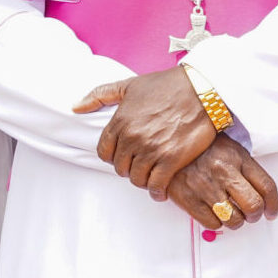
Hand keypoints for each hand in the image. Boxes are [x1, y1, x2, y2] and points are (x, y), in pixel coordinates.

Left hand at [74, 67, 216, 196]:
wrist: (202, 90)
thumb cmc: (166, 85)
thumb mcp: (128, 85)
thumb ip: (99, 95)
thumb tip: (75, 107)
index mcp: (120, 121)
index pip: (104, 152)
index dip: (112, 156)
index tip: (123, 155)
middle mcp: (132, 138)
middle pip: (120, 167)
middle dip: (128, 168)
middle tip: (139, 165)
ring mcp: (151, 150)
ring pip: (136, 179)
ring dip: (142, 180)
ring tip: (150, 176)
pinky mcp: (171, 160)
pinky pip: (156, 185)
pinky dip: (157, 191)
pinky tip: (160, 190)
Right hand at [159, 139, 277, 229]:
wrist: (166, 143)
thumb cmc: (202, 149)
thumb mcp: (229, 149)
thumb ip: (247, 170)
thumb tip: (265, 199)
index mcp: (236, 157)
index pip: (266, 187)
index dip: (273, 205)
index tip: (272, 213)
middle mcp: (223, 171)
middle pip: (253, 206)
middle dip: (255, 215)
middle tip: (250, 214)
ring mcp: (204, 186)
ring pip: (234, 220)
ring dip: (236, 221)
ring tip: (229, 212)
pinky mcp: (187, 198)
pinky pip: (212, 223)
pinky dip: (216, 222)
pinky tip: (212, 211)